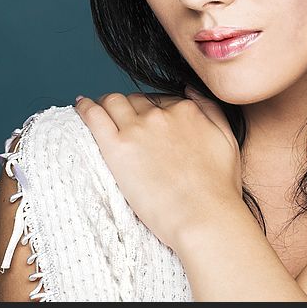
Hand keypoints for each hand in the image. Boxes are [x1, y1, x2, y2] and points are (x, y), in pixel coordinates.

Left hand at [73, 87, 242, 250]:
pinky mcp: (117, 147)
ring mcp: (138, 129)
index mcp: (186, 111)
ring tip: (99, 112)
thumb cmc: (219, 189)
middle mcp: (161, 114)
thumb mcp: (226, 139)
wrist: (204, 217)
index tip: (145, 123)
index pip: (159, 100)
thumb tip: (190, 90)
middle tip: (121, 123)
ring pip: (113, 102)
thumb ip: (210, 110)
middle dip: (128, 108)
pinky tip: (80, 106)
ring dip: (106, 104)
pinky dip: (85, 107)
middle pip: (135, 101)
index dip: (150, 111)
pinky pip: (94, 115)